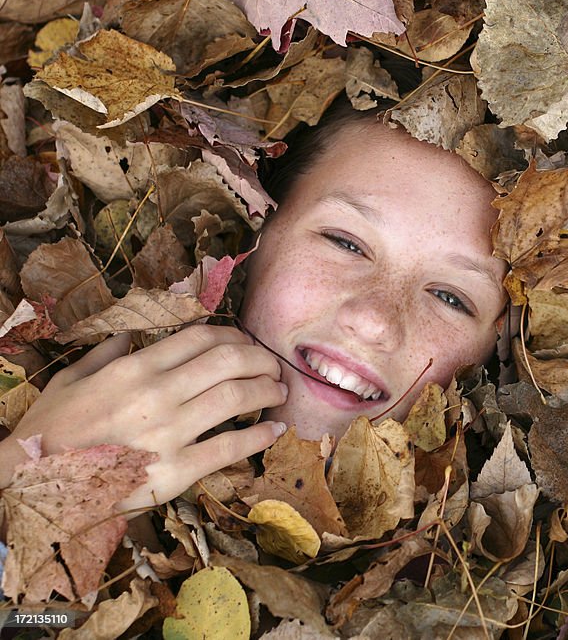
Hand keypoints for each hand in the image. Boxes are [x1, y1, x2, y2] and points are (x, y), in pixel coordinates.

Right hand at [0, 325, 287, 511]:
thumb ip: (104, 354)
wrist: (32, 486)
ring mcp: (169, 433)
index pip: (200, 339)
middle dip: (259, 359)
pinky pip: (229, 449)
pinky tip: (274, 430)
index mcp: (134, 369)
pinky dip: (259, 436)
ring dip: (266, 390)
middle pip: (228, 361)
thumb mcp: (69, 382)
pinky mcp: (176, 472)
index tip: (247, 342)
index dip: (234, 336)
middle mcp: (157, 394)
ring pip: (235, 397)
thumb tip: (128, 335)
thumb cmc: (50, 433)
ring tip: (279, 392)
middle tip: (273, 366)